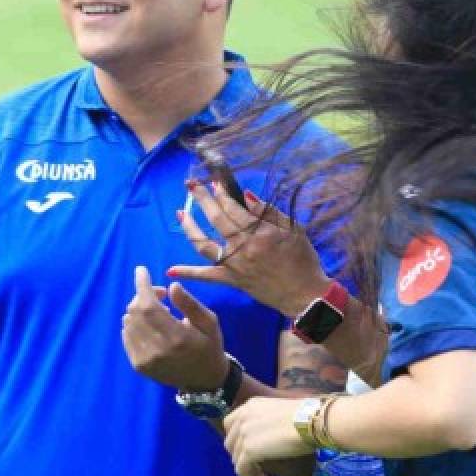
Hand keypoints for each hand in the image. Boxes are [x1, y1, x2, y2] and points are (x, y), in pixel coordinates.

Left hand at [121, 265, 228, 391]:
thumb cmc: (210, 346)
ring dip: (139, 309)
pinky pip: (126, 335)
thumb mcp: (209, 321)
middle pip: (136, 312)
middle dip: (144, 295)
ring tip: (159, 311)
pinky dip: (133, 323)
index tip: (141, 270)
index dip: (142, 286)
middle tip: (161, 293)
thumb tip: (171, 286)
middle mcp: (157, 350)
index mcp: (177, 338)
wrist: (204, 380)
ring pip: (128, 322)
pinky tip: (149, 324)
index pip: (149, 306)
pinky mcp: (138, 366)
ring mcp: (145, 360)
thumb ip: (190, 303)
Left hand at [169, 181, 332, 318]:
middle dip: (202, 200)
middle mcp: (242, 247)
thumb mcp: (293, 229)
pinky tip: (171, 270)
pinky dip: (189, 273)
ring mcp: (234, 265)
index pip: (233, 208)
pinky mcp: (232, 280)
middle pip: (216, 220)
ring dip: (189, 228)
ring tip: (180, 213)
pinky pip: (207, 276)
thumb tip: (246, 194)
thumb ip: (268, 211)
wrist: (304, 294)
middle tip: (191, 185)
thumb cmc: (302, 259)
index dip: (221, 193)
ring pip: (204, 245)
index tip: (214, 182)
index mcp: (258, 232)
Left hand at [223, 396, 310, 475]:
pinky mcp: (248, 450)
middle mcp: (242, 417)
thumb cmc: (305, 416)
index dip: (238, 440)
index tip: (251, 452)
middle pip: (231, 443)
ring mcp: (243, 434)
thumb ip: (265, 422)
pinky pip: (242, 470)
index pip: (231, 424)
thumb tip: (267, 438)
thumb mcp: (278, 413)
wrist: (310, 421)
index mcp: (249, 405)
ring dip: (248, 471)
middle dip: (241, 457)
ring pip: (236, 459)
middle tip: (256, 467)